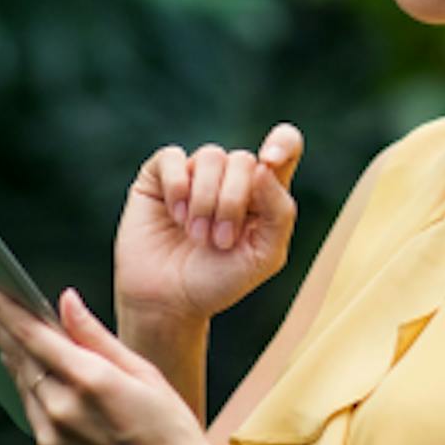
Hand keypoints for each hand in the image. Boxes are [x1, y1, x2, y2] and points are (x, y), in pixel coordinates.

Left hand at [0, 281, 235, 444]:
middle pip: (19, 360)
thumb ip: (96, 336)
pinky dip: (40, 404)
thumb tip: (64, 300)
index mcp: (90, 380)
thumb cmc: (171, 429)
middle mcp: (62, 411)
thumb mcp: (144, 373)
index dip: (4, 309)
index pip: (32, 334)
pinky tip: (48, 395)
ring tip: (8, 345)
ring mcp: (51, 442)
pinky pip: (36, 424)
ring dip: (16, 365)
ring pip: (25, 391)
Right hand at [115, 124, 302, 323]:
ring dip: (206, 201)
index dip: (283, 142)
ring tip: (197, 236)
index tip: (270, 162)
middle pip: (243, 159)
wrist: (169, 302)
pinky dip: (177, 186)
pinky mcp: (159, 177)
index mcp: (263, 192)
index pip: (285, 145)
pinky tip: (175, 215)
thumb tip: (264, 166)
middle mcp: (230, 177)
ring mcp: (193, 174)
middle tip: (221, 241)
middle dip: (232, 202)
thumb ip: (279, 212)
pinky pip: (172, 157)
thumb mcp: (264, 256)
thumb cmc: (219, 281)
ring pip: (210, 156)